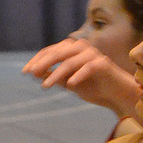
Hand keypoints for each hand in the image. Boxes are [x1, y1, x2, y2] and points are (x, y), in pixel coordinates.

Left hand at [22, 39, 140, 114]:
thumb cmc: (94, 87)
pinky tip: (70, 85)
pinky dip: (78, 76)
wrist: (117, 94)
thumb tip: (35, 73)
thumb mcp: (69, 83)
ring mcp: (93, 54)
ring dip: (56, 74)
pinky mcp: (103, 64)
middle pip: (58, 53)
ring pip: (70, 61)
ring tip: (45, 86)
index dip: (37, 60)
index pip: (51, 51)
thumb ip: (55, 76)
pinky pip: (87, 68)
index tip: (25, 72)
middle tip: (31, 74)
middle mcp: (82, 48)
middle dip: (43, 63)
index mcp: (73, 50)